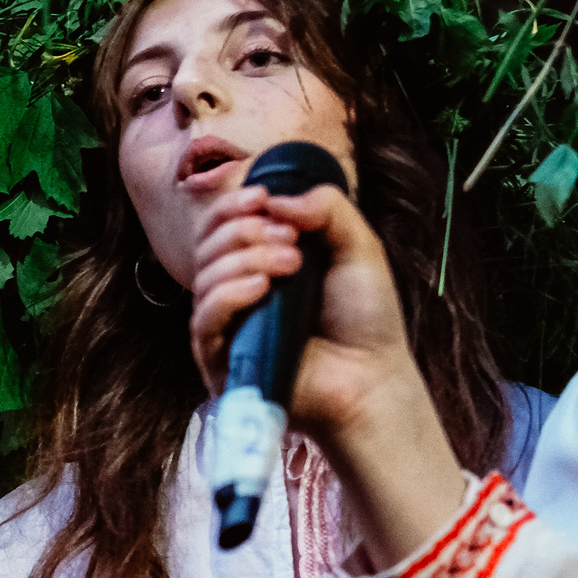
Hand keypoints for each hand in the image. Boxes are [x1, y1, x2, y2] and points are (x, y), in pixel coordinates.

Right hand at [187, 185, 418, 441]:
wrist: (372, 379)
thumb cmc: (364, 321)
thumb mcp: (358, 248)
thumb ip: (327, 209)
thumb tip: (276, 198)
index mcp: (257, 264)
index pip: (221, 226)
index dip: (233, 206)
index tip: (262, 197)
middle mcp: (235, 292)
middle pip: (208, 245)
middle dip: (244, 230)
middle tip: (291, 238)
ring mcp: (226, 327)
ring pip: (205, 277)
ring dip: (244, 258)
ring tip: (292, 262)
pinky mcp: (220, 360)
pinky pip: (205, 319)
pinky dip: (229, 295)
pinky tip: (261, 289)